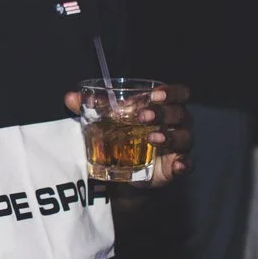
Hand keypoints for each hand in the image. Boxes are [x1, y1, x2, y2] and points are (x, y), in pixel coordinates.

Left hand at [64, 84, 193, 187]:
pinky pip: (187, 164)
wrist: (124, 166)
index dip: (170, 92)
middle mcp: (178, 123)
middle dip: (163, 113)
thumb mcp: (106, 118)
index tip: (154, 94)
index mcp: (165, 105)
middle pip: (180, 114)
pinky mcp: (176, 167)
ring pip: (184, 137)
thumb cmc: (123, 131)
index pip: (179, 93)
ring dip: (170, 136)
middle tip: (142, 116)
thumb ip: (91, 106)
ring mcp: (179, 145)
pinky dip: (184, 164)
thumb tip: (70, 97)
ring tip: (152, 137)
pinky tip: (177, 164)